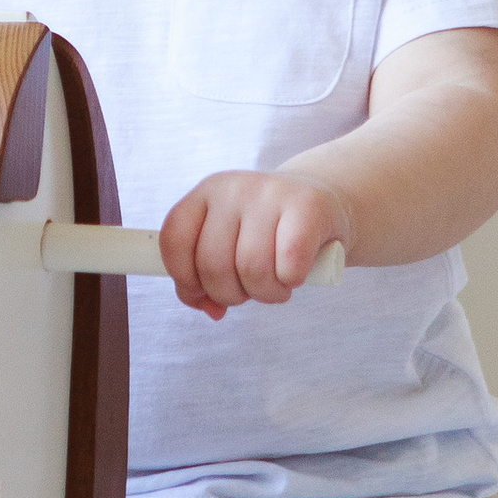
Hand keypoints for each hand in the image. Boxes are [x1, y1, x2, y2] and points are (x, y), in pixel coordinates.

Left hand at [156, 169, 351, 318]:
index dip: (185, 280)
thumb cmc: (268, 233)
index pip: (174, 241)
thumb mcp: (229, 244)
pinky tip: (295, 275)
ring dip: (265, 293)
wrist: (323, 202)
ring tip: (276, 285)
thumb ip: (206, 275)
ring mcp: (270, 193)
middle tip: (251, 290)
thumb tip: (209, 309)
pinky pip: (288, 265)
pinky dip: (291, 281)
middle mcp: (234, 188)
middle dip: (230, 294)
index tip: (203, 295)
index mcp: (206, 193)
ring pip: (251, 270)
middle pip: (212, 264)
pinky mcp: (308, 207)